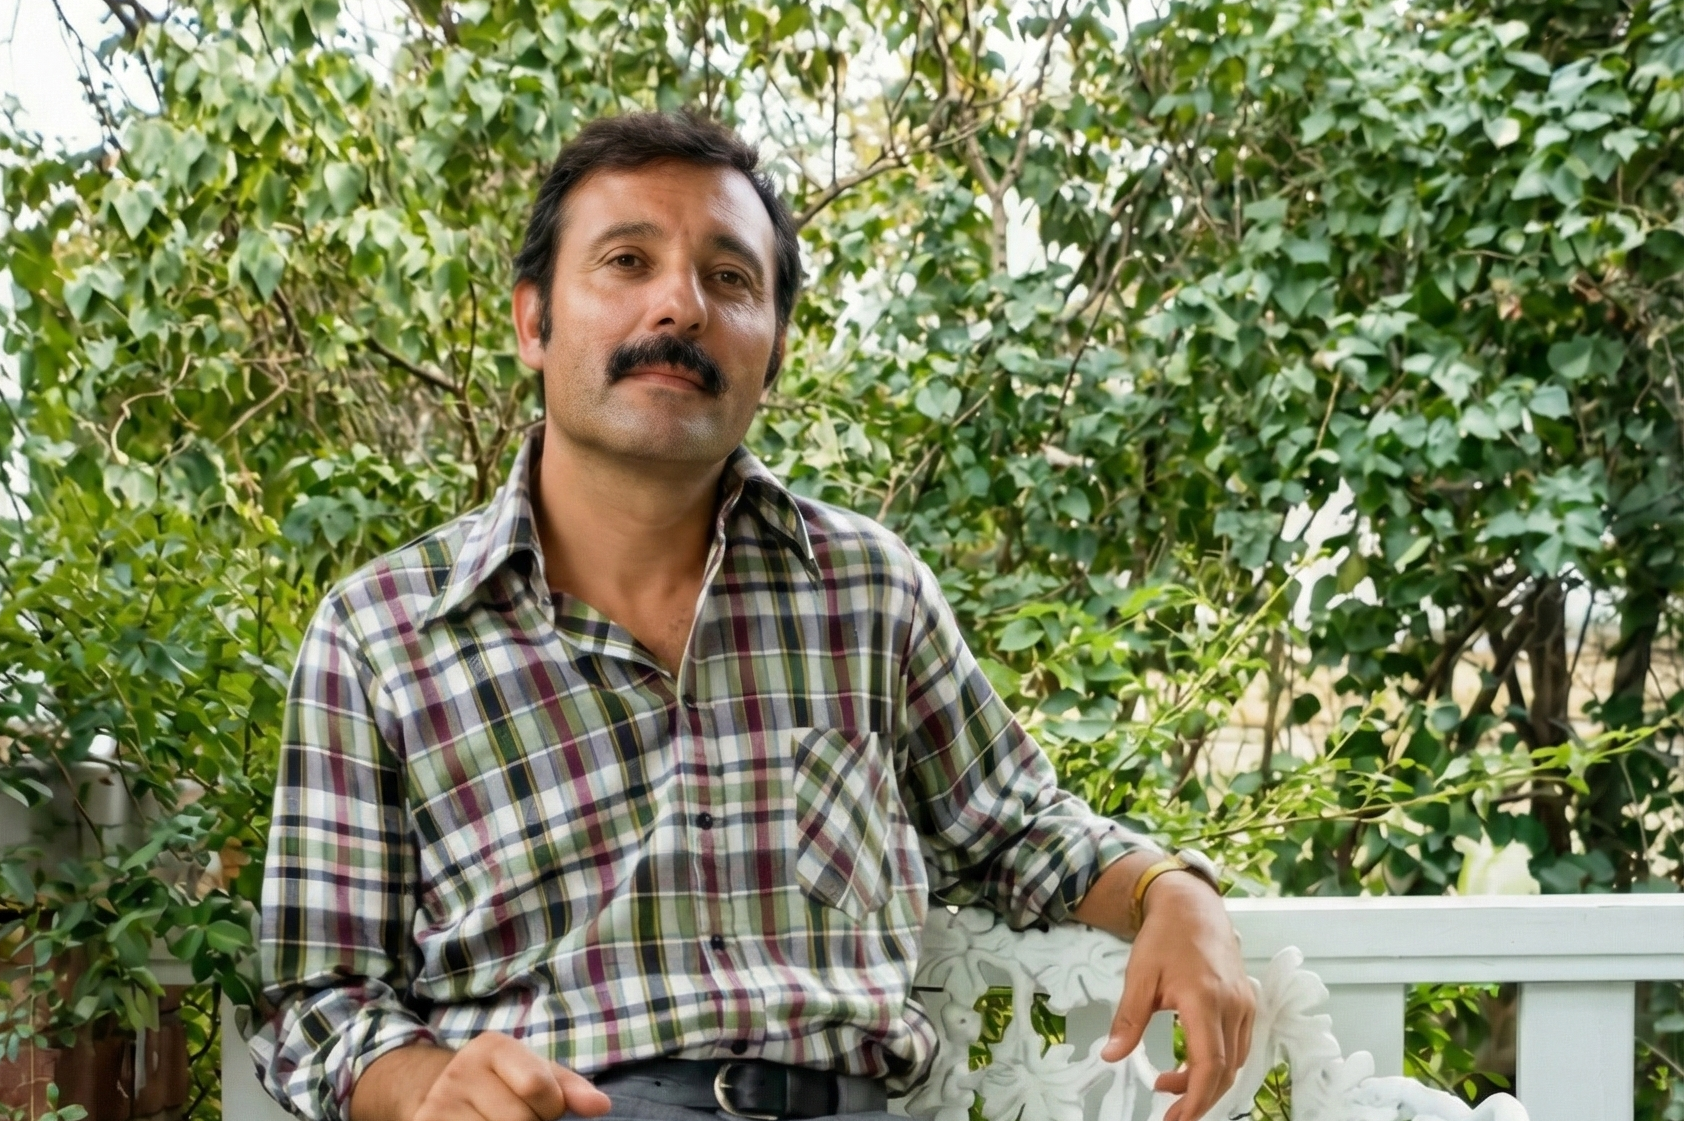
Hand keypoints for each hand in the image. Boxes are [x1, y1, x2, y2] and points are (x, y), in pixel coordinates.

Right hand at [352, 1033, 612, 1120]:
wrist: (445, 1095)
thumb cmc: (504, 1085)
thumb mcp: (537, 1074)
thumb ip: (570, 1088)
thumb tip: (601, 1106)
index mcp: (492, 1047)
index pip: (538, 1086)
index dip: (551, 1106)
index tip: (544, 1106)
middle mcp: (459, 1071)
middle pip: (519, 1120)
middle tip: (520, 1117)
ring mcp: (438, 1104)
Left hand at [1101, 875, 1253, 1120]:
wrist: (1193, 907)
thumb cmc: (1166, 937)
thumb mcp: (1140, 976)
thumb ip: (1128, 1020)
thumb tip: (1110, 1056)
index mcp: (1205, 1000)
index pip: (1210, 1065)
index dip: (1195, 1099)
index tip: (1176, 1118)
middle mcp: (1233, 1006)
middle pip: (1226, 1071)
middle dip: (1198, 1099)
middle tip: (1169, 1113)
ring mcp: (1244, 1005)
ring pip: (1235, 1062)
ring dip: (1206, 1081)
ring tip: (1168, 1083)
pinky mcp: (1246, 1003)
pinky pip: (1239, 1046)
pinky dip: (1218, 1063)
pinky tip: (1191, 1062)